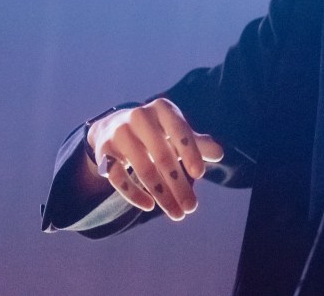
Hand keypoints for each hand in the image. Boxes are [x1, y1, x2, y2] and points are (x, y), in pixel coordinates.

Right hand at [85, 98, 224, 219]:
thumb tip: (219, 154)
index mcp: (162, 109)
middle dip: (179, 184)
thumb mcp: (177, 132)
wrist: (114, 127)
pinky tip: (149, 206)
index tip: (200, 174)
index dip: (190, 152)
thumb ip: (198, 143)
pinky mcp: (104, 151)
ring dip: (162, 195)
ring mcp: (119, 133)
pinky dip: (134, 194)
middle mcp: (139, 116)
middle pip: (162, 156)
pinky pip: (118, 177)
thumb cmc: (156, 132)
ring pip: (142, 169)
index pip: (179, 130)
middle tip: (191, 207)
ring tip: (177, 213)